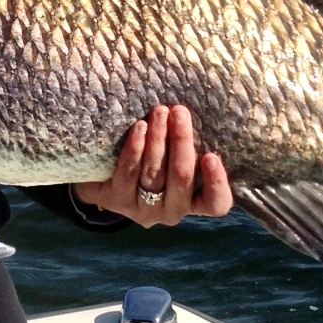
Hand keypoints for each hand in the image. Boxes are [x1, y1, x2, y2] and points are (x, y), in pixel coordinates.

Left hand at [73, 104, 232, 227]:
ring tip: (160, 112)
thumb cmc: (154, 163)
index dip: (216, 183)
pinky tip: (140, 128)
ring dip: (158, 139)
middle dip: (181, 142)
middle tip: (180, 113)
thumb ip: (188, 145)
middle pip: (181, 178)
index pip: (215, 203)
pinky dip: (135, 149)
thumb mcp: (175, 159)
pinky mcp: (119, 201)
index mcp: (195, 203)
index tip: (211, 156)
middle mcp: (172, 211)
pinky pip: (128, 173)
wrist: (106, 182)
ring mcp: (144, 210)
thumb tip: (193, 111)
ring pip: (155, 173)